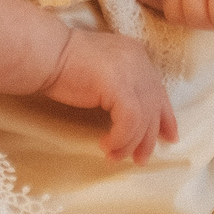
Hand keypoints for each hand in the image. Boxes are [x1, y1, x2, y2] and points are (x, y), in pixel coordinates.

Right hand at [41, 28, 177, 161]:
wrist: (44, 54)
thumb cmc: (62, 66)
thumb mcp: (101, 73)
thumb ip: (120, 85)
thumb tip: (131, 117)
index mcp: (136, 55)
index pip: (158, 90)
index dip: (165, 117)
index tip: (168, 138)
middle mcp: (139, 61)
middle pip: (154, 106)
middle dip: (149, 137)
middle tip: (140, 159)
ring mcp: (130, 72)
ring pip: (143, 118)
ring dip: (130, 143)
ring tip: (114, 157)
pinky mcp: (119, 85)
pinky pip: (129, 121)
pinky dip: (120, 138)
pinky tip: (106, 146)